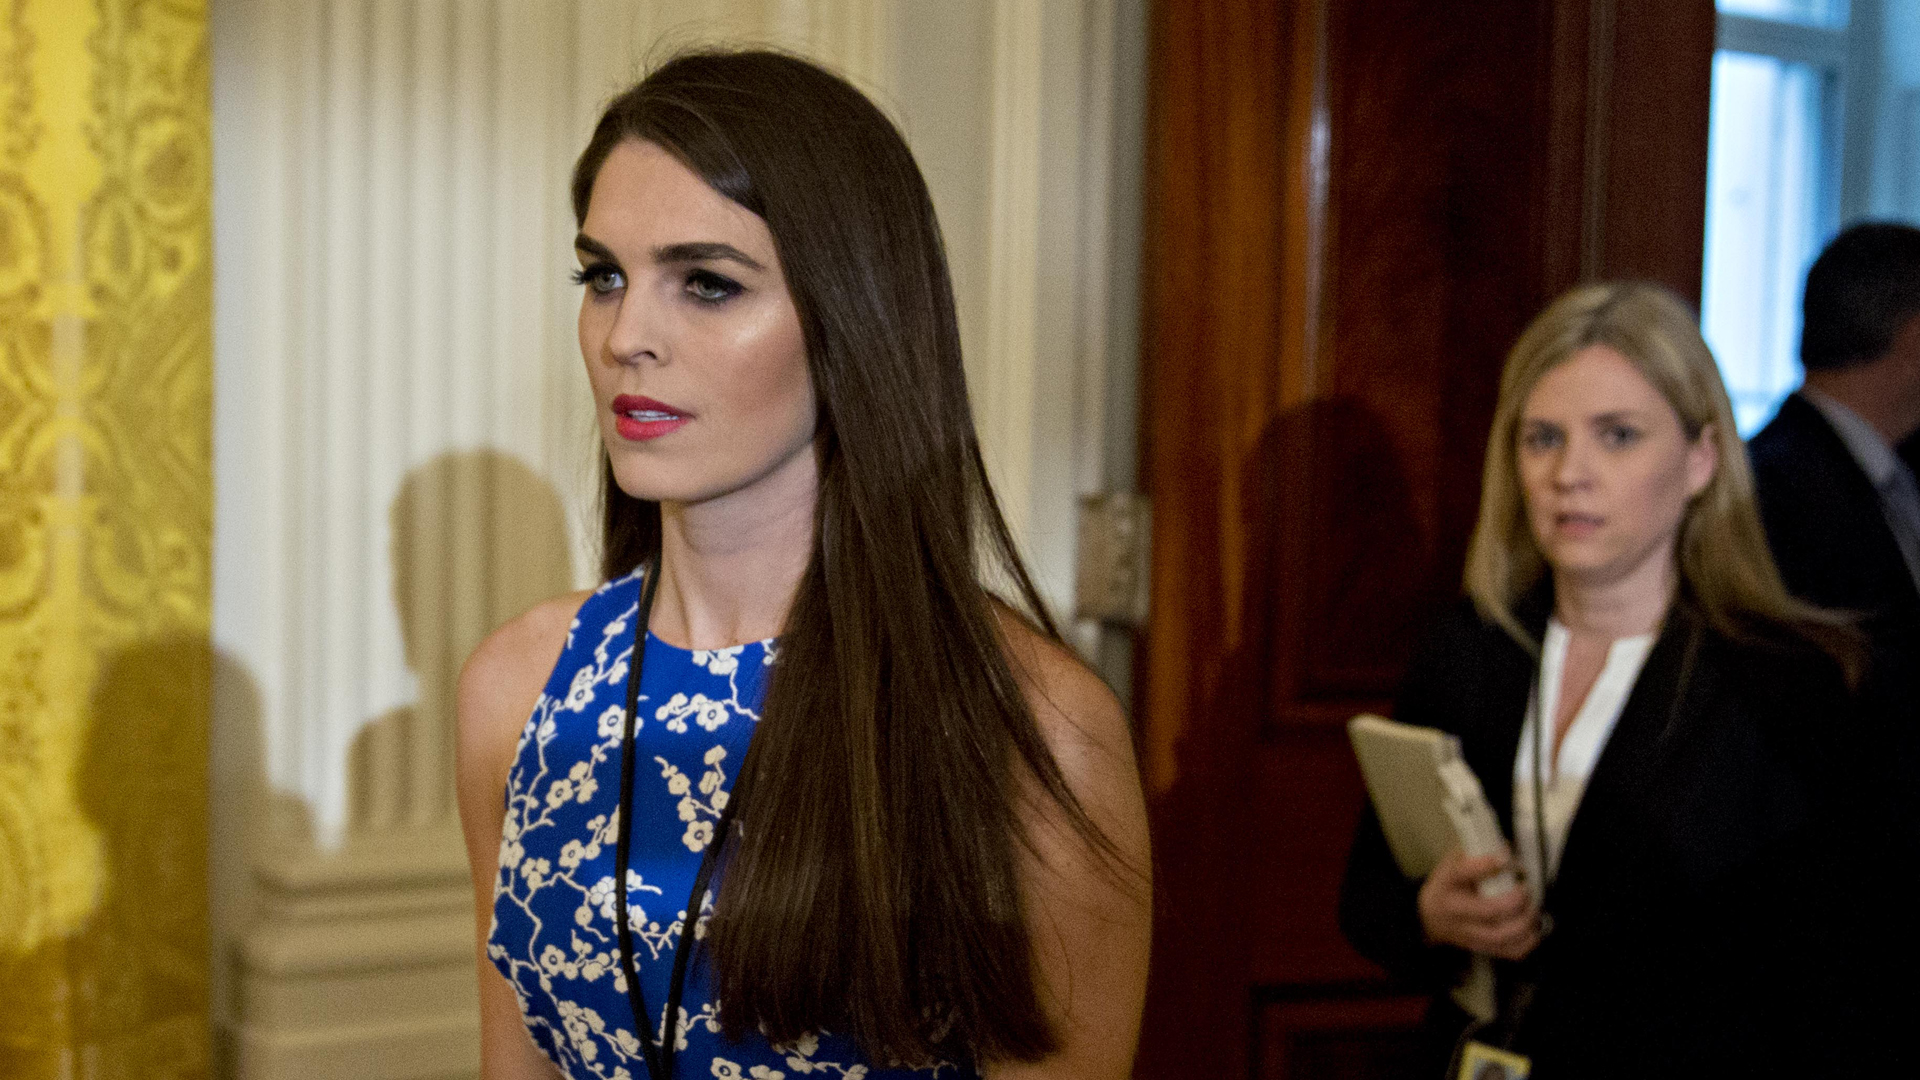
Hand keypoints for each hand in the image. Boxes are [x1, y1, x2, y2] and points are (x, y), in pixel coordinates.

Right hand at [1417, 848, 1540, 959]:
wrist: (1429, 917)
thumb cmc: (1447, 886)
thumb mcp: (1452, 863)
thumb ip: (1476, 854)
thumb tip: (1509, 848)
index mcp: (1447, 883)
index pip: (1462, 873)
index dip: (1486, 865)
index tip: (1506, 857)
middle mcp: (1455, 911)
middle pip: (1488, 911)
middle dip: (1515, 900)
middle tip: (1526, 889)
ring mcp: (1468, 934)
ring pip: (1501, 936)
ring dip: (1524, 922)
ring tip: (1532, 908)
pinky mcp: (1481, 948)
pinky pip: (1509, 952)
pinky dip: (1526, 942)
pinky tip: (1532, 928)